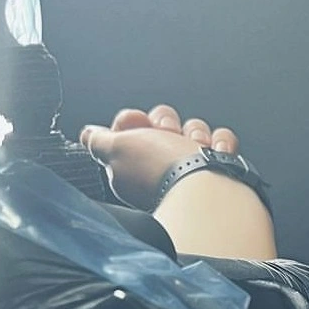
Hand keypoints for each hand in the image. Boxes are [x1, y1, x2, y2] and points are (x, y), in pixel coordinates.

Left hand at [81, 104, 240, 210]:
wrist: (206, 188)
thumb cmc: (161, 168)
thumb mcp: (116, 148)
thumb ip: (99, 141)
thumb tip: (88, 135)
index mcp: (133, 165)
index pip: (131, 131)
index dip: (134, 120)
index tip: (139, 122)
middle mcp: (160, 167)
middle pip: (163, 125)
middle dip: (168, 123)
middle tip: (169, 134)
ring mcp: (190, 168)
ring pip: (193, 130)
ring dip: (196, 132)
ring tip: (198, 146)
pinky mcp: (218, 169)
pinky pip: (220, 142)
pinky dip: (221, 143)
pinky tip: (217, 152)